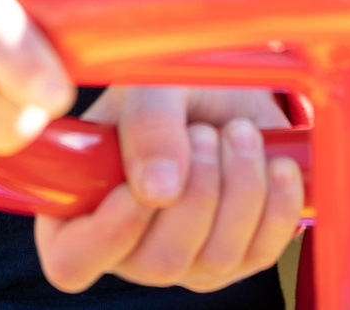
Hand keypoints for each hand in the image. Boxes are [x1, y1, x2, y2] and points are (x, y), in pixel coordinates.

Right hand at [34, 87, 303, 292]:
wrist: (231, 89)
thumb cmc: (174, 87)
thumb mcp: (152, 86)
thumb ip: (146, 126)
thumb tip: (159, 189)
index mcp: (82, 208)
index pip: (73, 260)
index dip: (109, 232)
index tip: (144, 183)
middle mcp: (129, 247)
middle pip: (158, 263)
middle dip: (195, 191)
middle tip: (204, 133)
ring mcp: (186, 260)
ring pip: (215, 258)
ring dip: (238, 186)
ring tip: (239, 132)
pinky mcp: (239, 259)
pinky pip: (261, 253)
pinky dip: (276, 204)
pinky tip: (276, 164)